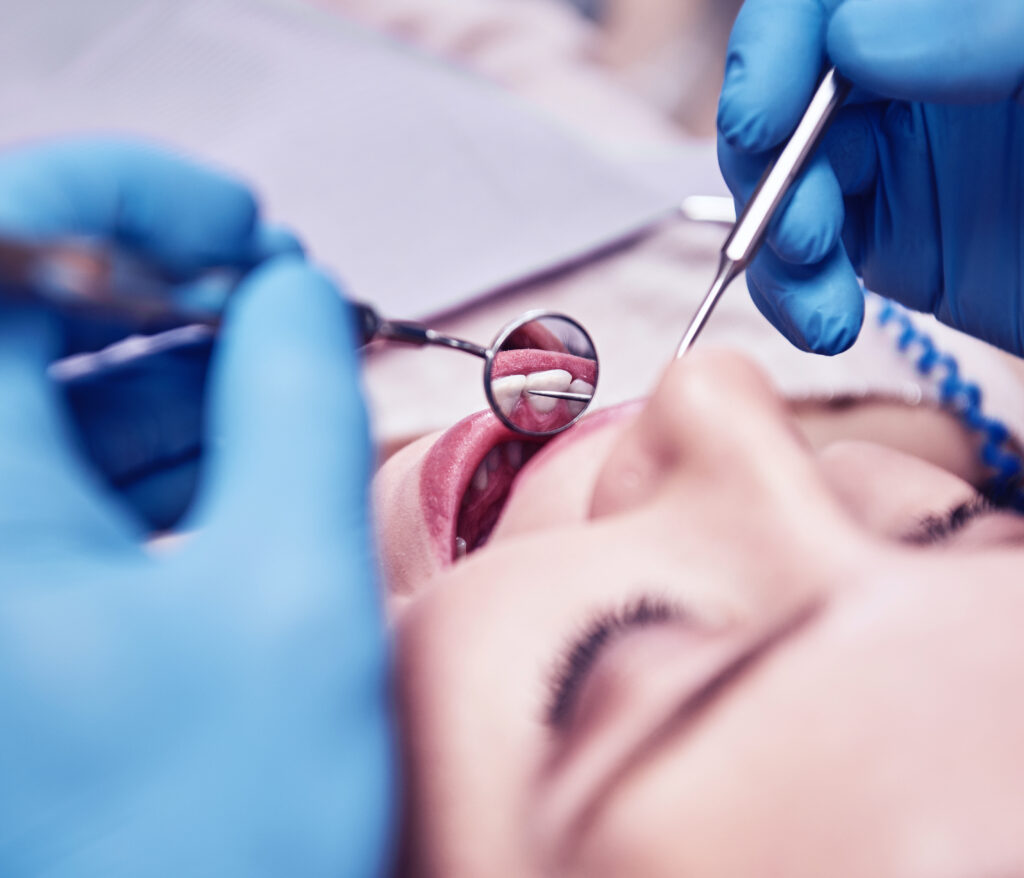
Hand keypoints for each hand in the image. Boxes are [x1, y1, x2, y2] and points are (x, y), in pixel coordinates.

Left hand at [0, 257, 394, 875]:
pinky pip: (62, 472)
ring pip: (47, 395)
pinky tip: (244, 441)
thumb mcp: (293, 592)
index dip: (122, 195)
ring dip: (172, 359)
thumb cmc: (212, 847)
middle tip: (279, 294)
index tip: (235, 220)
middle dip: (164, 281)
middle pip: (24, 314)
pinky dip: (158, 436)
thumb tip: (296, 297)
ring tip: (284, 366)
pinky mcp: (8, 606)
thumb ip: (300, 405)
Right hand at [716, 0, 1023, 354]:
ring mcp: (904, 154)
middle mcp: (922, 68)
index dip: (776, 48)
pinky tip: (824, 322)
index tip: (762, 117)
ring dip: (777, 245)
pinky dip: (797, 292)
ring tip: (820, 303)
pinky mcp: (895, 236)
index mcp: (964, 11)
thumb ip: (992, 23)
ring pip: (785, 179)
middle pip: (789, 93)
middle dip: (775, 168)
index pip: (829, 0)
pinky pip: (809, 255)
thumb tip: (859, 35)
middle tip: (803, 231)